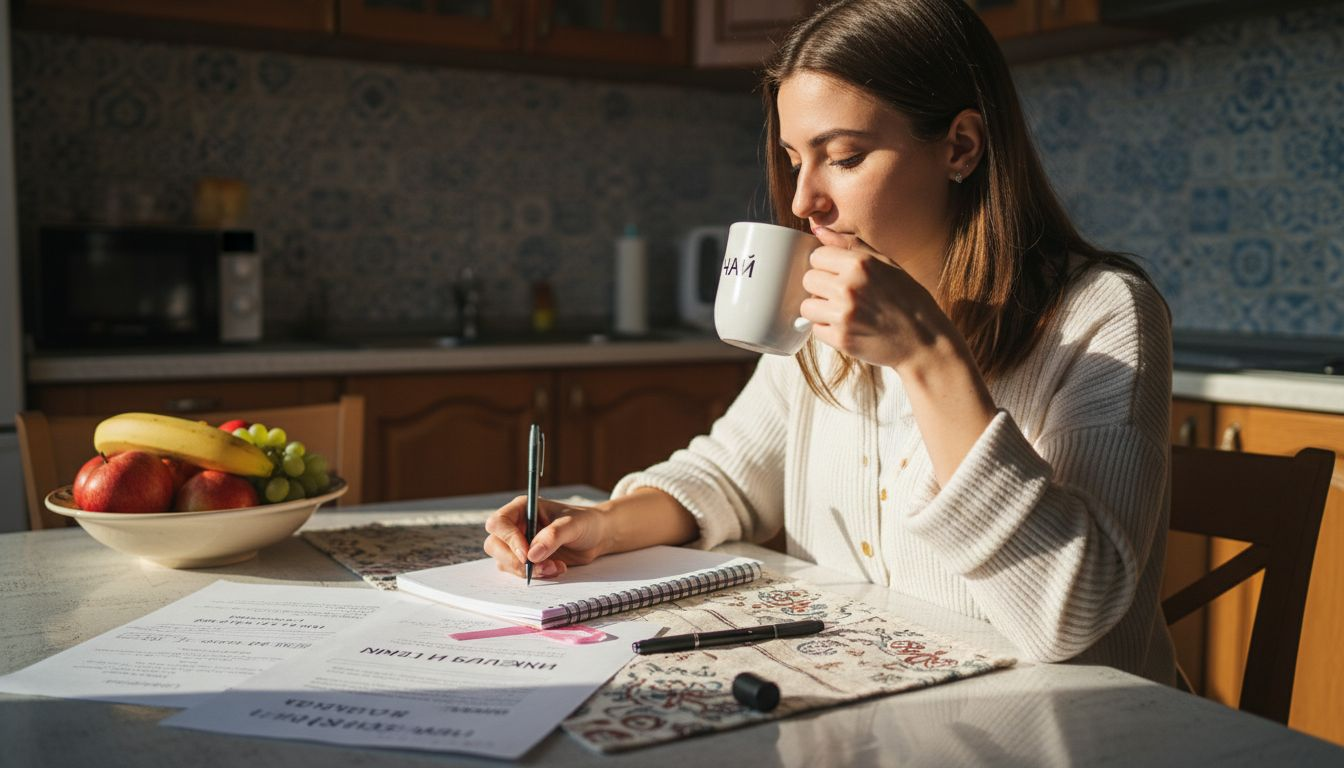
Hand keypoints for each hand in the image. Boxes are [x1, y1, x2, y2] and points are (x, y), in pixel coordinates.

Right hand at [483, 496, 609, 578]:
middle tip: (542, 566)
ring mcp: (518, 544)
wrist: (596, 537)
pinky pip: (518, 573)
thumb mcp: (573, 524)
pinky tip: (556, 568)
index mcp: (523, 508)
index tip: (527, 555)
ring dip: (528, 570)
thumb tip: (532, 554)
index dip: (508, 539)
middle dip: (516, 561)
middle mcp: (516, 526)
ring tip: (555, 567)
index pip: (499, 523)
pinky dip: (536, 575)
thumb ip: (553, 536)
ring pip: (504, 562)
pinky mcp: (526, 561)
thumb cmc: (585, 522)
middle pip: (494, 545)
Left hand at [799, 229, 951, 369]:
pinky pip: (815, 329)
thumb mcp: (886, 264)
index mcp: (860, 264)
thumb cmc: (907, 299)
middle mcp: (849, 287)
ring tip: (842, 311)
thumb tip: (818, 230)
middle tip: (840, 295)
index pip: (816, 256)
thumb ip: (850, 245)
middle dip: (820, 287)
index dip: (825, 265)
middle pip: (808, 280)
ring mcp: (843, 315)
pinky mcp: (841, 339)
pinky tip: (847, 327)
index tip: (838, 274)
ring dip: (820, 309)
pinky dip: (827, 329)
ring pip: (806, 307)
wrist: (924, 340)